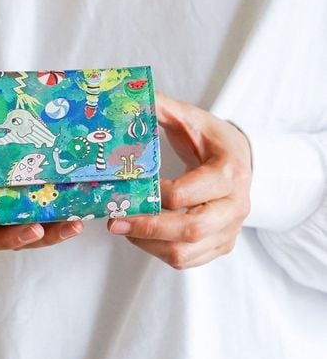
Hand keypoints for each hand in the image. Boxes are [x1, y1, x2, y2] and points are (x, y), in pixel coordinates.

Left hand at [107, 92, 251, 268]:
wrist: (243, 158)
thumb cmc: (213, 138)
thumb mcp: (191, 118)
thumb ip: (160, 108)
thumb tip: (125, 98)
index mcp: (230, 172)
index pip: (185, 194)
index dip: (153, 195)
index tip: (127, 188)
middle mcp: (235, 205)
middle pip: (190, 229)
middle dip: (147, 228)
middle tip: (115, 221)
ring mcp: (230, 229)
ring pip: (186, 252)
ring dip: (148, 244)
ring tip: (123, 228)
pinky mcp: (222, 243)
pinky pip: (188, 260)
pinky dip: (159, 252)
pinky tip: (141, 235)